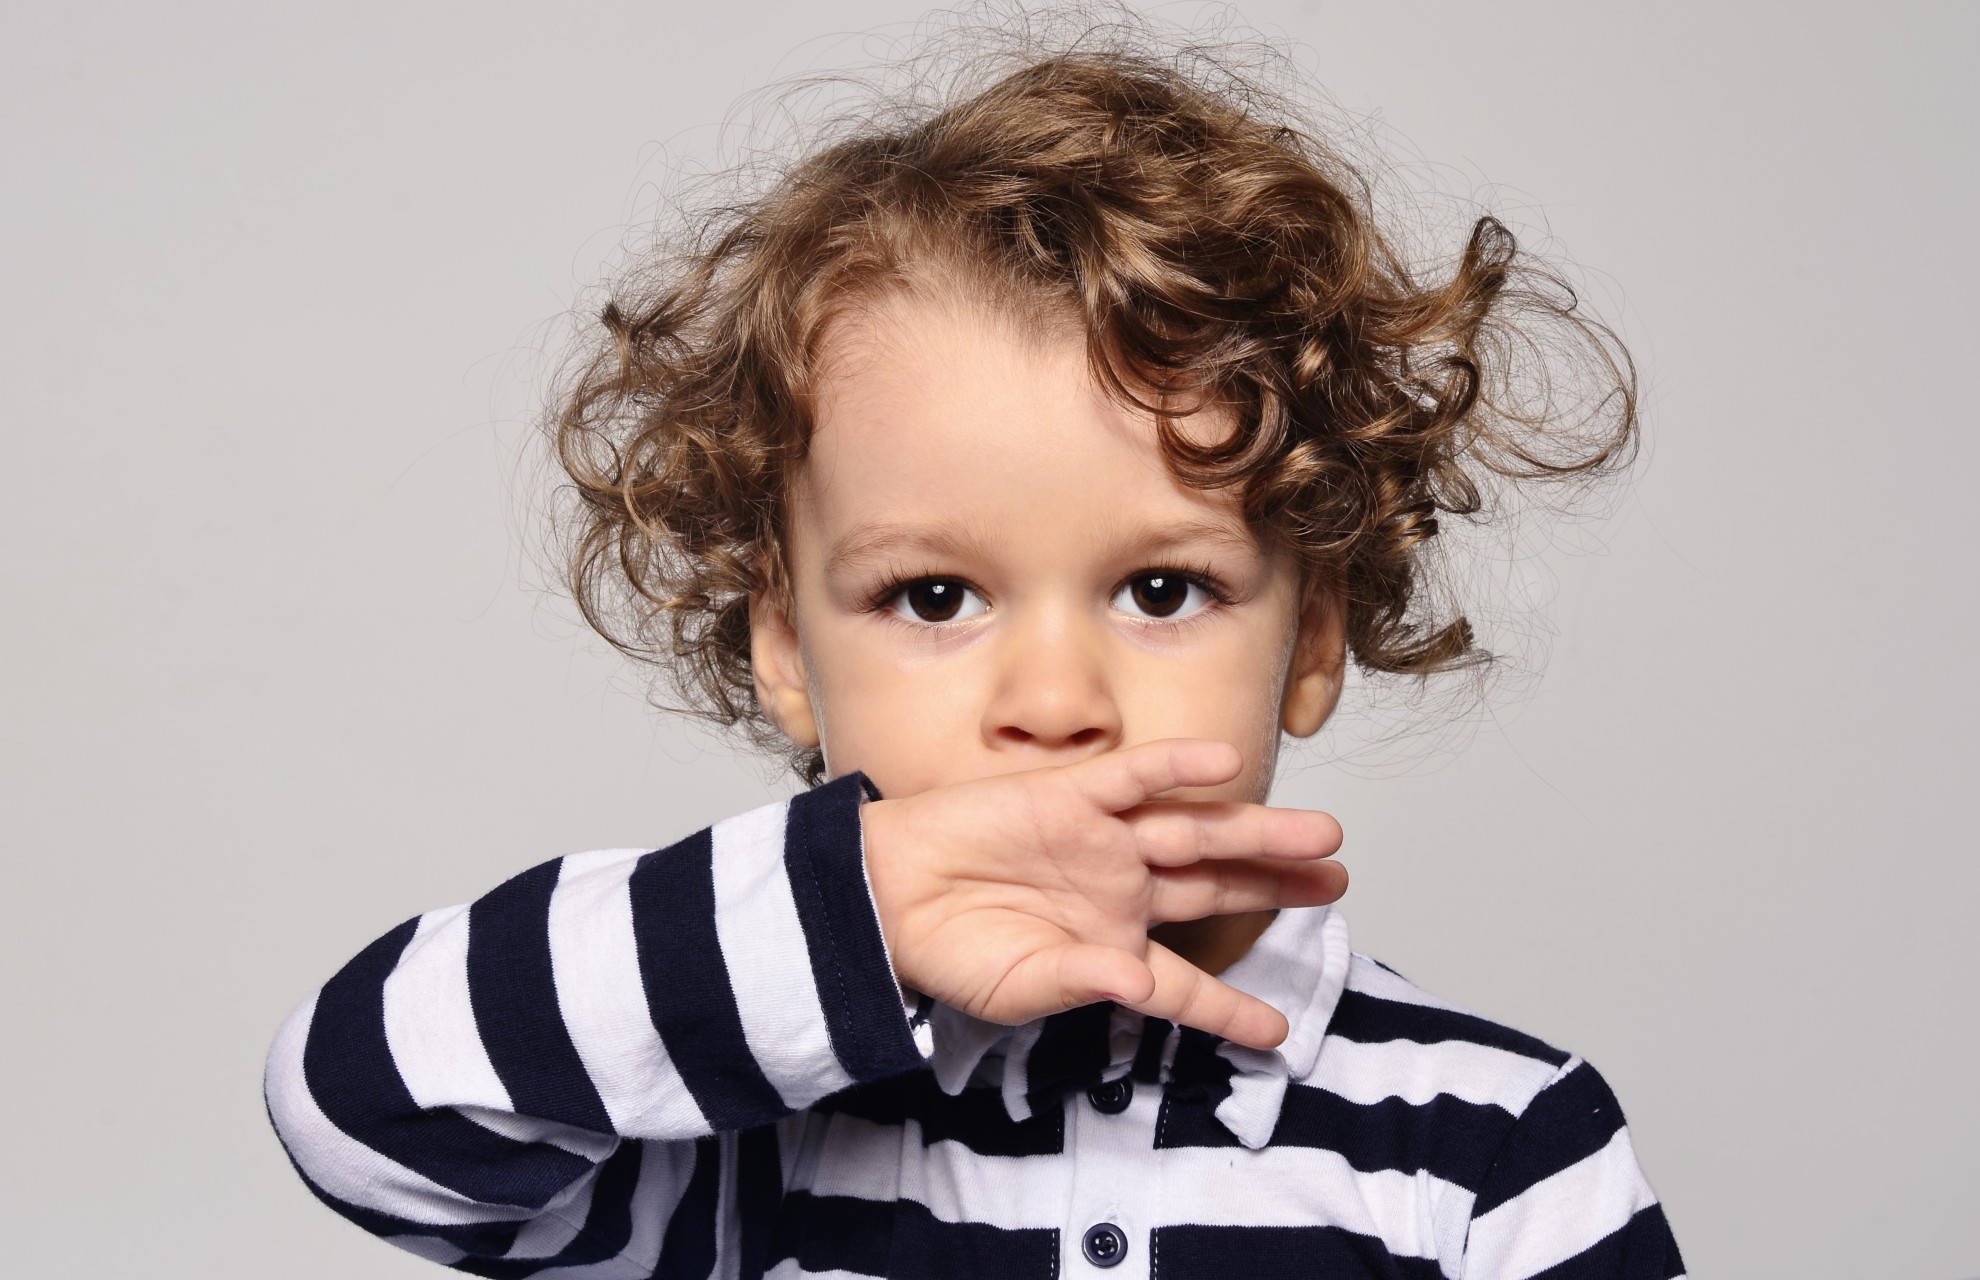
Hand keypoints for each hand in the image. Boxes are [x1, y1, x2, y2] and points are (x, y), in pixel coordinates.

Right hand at [859, 739, 1345, 1049]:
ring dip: (1255, 830)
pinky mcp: (1069, 798)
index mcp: (1109, 950)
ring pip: (1194, 831)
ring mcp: (1099, 842)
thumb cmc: (944, 951)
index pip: (1185, 985)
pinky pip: (1134, 778)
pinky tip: (1226, 764)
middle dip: (1275, 881)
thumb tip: (1137, 987)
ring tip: (1319, 835)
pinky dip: (1178, 769)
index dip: (1230, 1010)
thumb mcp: (1015, 988)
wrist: (883, 895)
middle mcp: (1117, 892)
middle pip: (1214, 885)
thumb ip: (1078, 985)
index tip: (1279, 1035)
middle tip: (1337, 880)